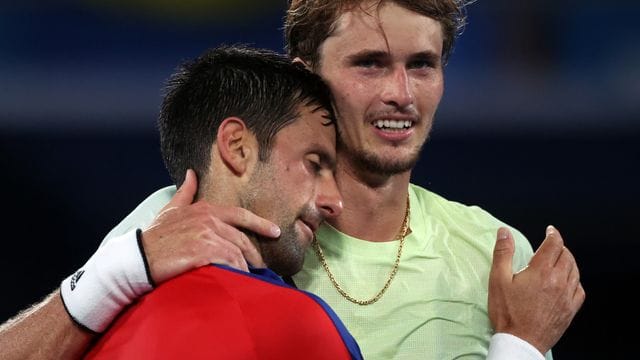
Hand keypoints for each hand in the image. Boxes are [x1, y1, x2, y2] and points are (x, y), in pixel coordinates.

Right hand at [141, 169, 280, 283]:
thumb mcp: (170, 210)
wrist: (138, 256)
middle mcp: (210, 221)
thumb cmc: (155, 236)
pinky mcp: (203, 253)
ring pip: (237, 254)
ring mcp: (207, 237)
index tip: (276, 231)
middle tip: (261, 267)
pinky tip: (237, 281)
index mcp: (205, 209)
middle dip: (254, 254)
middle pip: (242, 239)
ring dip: (244, 268)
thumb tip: (191, 174)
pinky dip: (236, 273)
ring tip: (247, 278)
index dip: (260, 224)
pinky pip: (228, 264)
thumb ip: (185, 193)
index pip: (241, 215)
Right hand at [488, 225, 584, 353]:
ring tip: (559, 260)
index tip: (550, 230)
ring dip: (568, 261)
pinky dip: (574, 280)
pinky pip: (579, 289)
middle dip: (560, 247)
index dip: (553, 233)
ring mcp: (566, 297)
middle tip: (551, 245)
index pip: (554, 244)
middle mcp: (558, 281)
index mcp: (541, 271)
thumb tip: (504, 232)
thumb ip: (503, 253)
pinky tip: (567, 282)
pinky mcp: (570, 310)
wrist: (520, 341)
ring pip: (575, 271)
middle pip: (567, 256)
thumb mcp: (498, 280)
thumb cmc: (507, 312)